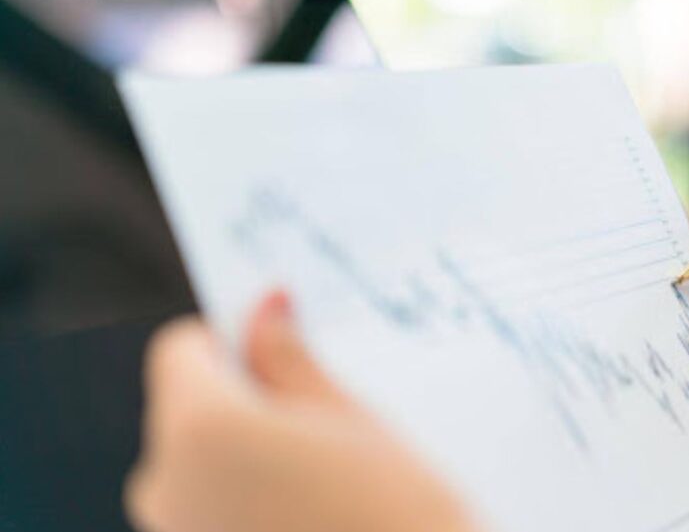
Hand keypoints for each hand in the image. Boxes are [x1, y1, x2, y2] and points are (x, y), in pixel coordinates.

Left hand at [126, 291, 477, 531]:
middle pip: (188, 407)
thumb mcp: (346, 415)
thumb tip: (265, 306)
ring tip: (320, 474)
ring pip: (197, 461)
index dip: (231, 339)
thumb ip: (287, 355)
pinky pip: (207, 508)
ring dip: (244, 452)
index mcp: (199, 428)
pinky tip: (305, 510)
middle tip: (316, 418)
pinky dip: (242, 498)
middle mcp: (165, 483)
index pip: (181, 348)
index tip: (278, 348)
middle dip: (241, 400)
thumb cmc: (394, 513)